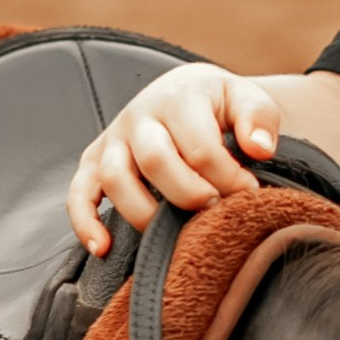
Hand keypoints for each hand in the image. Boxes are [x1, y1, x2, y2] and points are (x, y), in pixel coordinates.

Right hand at [68, 64, 281, 251]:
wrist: (186, 91)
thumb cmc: (219, 104)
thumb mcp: (247, 99)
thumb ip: (259, 118)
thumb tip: (259, 149)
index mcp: (177, 97)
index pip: (199, 147)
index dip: (228, 179)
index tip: (249, 193)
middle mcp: (139, 116)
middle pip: (155, 161)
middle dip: (190, 195)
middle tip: (214, 209)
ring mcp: (113, 140)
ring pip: (116, 179)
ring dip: (146, 213)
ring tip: (177, 231)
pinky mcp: (94, 163)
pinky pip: (79, 193)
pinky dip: (85, 222)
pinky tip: (103, 248)